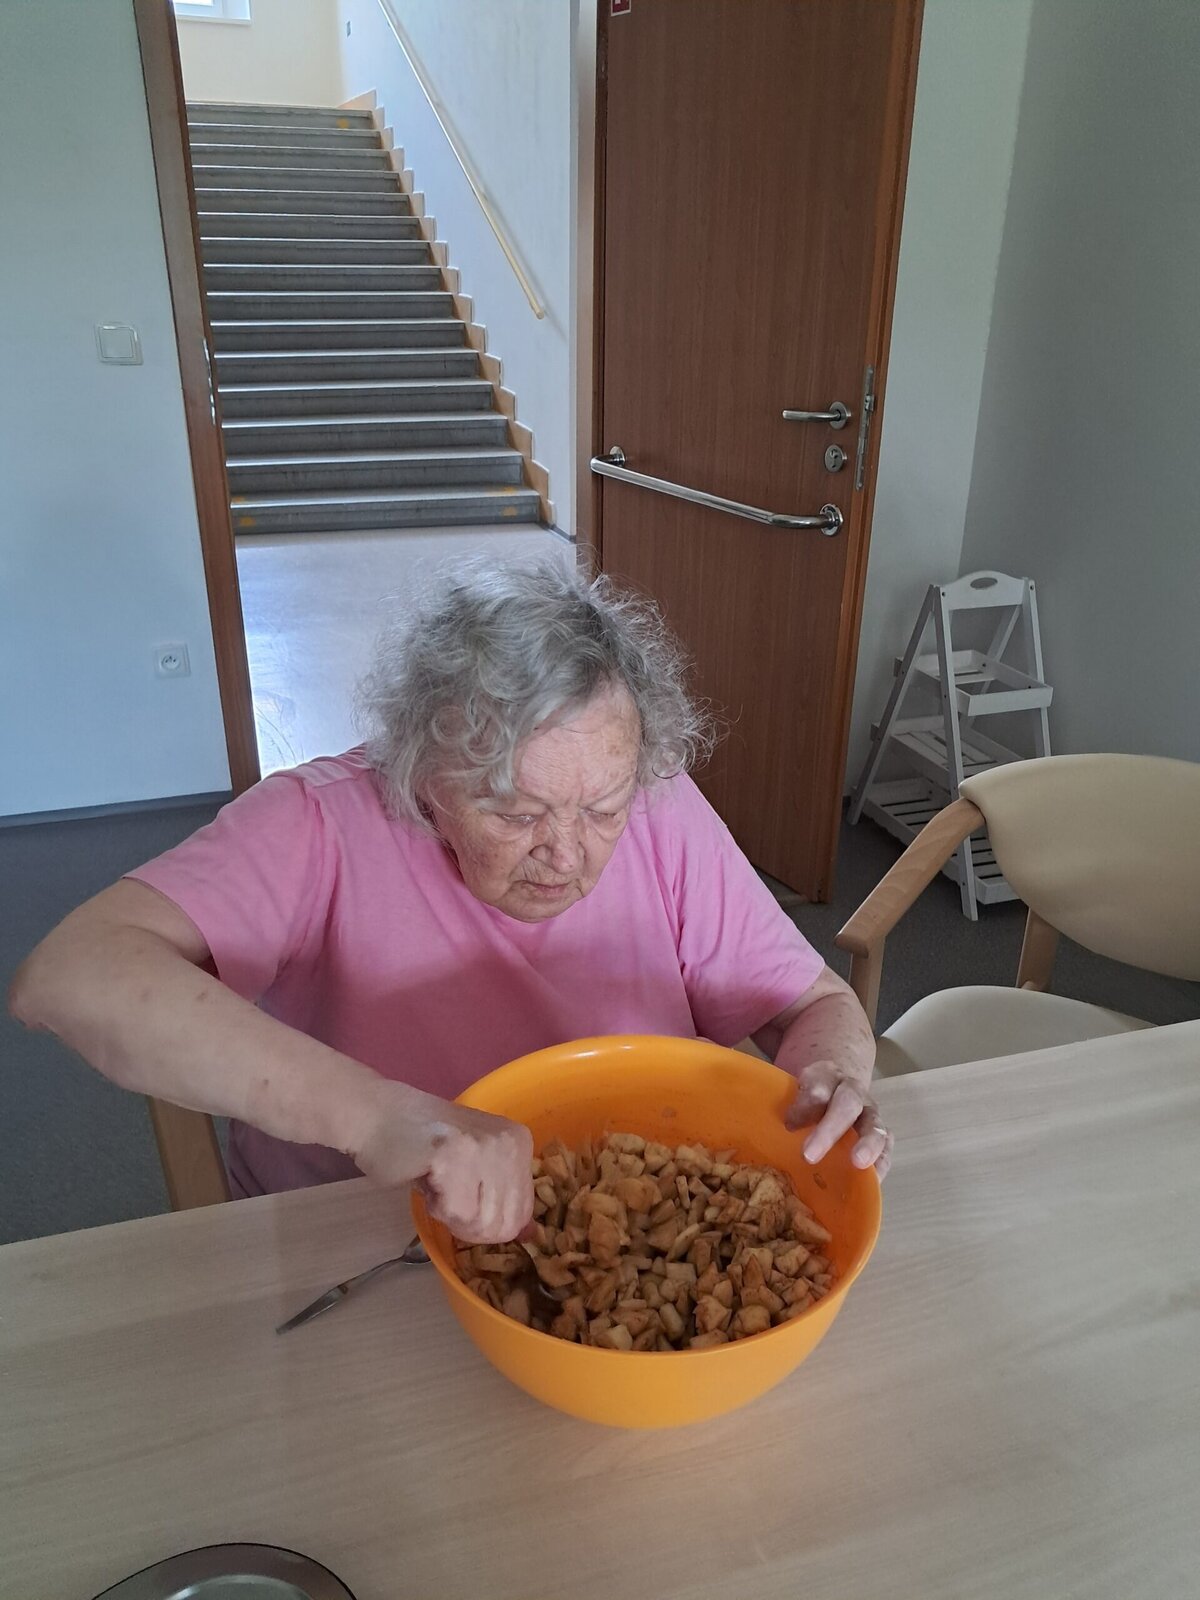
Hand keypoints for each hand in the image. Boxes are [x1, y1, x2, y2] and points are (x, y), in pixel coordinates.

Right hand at [356, 1087, 533, 1243]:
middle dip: (467, 1223)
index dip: (486, 1224)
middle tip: (446, 1189)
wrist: (376, 1114)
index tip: (463, 1194)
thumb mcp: (475, 1167)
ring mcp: (484, 1147)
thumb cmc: (422, 1146)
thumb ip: (503, 1197)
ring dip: (450, 1214)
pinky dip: (435, 1206)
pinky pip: (455, 1211)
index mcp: (519, 1143)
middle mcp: (509, 1142)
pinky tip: (425, 1175)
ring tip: (436, 1179)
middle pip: (502, 1225)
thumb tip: (530, 1236)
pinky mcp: (455, 1155)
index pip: (522, 1215)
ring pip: (480, 1223)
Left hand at [784, 1059, 892, 1177]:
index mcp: (827, 1076)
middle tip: (809, 1156)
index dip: (805, 1106)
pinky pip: (886, 1146)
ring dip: (866, 1144)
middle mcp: (853, 1091)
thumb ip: (795, 1103)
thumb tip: (792, 1124)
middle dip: (829, 1130)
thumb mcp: (797, 1091)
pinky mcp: (882, 1133)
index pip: (818, 1086)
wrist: (836, 1088)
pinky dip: (881, 1162)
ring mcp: (870, 1112)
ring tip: (858, 1163)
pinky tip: (874, 1179)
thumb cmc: (810, 1098)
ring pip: (873, 1124)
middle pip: (846, 1105)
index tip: (789, 1125)